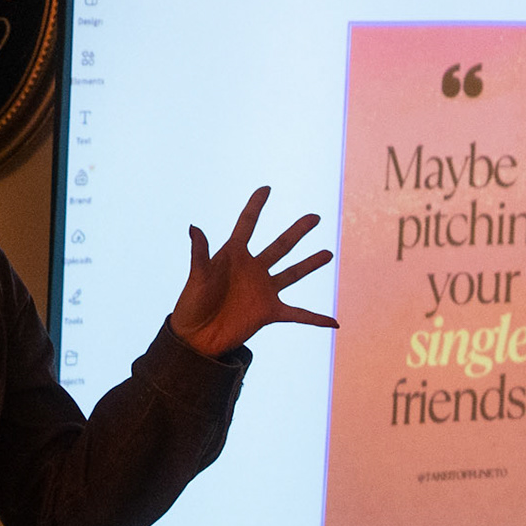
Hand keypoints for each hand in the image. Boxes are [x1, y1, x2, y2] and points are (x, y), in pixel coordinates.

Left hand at [170, 186, 338, 356]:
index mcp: (233, 255)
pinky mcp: (269, 312)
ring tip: (328, 254)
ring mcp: (263, 290)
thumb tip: (194, 227)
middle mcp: (252, 269)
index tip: (266, 189)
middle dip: (298, 230)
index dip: (256, 205)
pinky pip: (298, 314)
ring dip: (311, 263)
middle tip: (315, 217)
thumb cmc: (192, 303)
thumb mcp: (197, 276)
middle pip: (281, 245)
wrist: (196, 336)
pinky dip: (316, 318)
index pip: (247, 224)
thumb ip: (199, 253)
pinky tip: (333, 322)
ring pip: (293, 273)